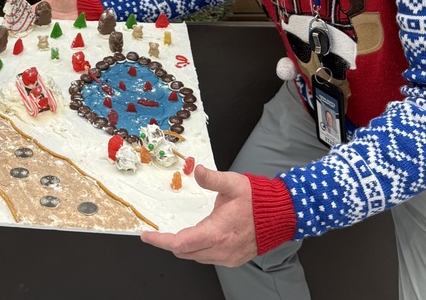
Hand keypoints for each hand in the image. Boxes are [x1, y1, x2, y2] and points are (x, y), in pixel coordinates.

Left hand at [140, 165, 256, 267]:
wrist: (282, 215)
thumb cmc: (258, 200)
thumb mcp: (233, 183)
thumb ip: (212, 179)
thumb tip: (197, 171)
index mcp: (217, 232)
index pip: (180, 243)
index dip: (161, 241)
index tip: (148, 236)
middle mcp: (221, 249)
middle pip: (185, 253)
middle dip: (170, 243)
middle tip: (158, 233)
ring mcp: (228, 256)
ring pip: (196, 257)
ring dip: (184, 247)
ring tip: (175, 234)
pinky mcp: (234, 258)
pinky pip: (208, 258)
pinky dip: (198, 250)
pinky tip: (197, 238)